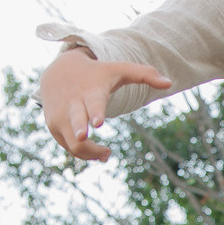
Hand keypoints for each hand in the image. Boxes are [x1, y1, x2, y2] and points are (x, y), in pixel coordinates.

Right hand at [39, 48, 174, 161]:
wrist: (58, 73)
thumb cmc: (95, 73)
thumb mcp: (119, 70)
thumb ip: (145, 74)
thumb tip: (170, 83)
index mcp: (90, 91)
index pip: (93, 102)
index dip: (95, 112)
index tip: (98, 123)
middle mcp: (72, 104)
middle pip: (75, 122)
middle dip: (79, 131)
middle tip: (84, 138)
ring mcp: (60, 117)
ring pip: (73, 143)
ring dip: (90, 153)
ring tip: (107, 154)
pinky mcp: (53, 127)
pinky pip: (69, 147)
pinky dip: (83, 154)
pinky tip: (99, 154)